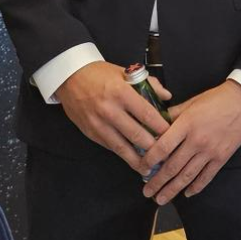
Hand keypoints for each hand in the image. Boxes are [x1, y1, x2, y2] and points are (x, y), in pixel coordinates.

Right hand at [56, 61, 171, 171]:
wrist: (70, 78)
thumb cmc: (100, 74)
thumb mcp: (126, 73)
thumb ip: (148, 84)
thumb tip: (166, 95)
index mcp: (121, 92)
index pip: (146, 113)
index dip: (159, 126)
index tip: (170, 133)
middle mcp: (110, 110)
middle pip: (135, 134)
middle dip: (151, 147)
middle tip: (164, 153)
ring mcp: (99, 124)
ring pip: (121, 147)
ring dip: (136, 159)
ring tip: (149, 166)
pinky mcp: (91, 133)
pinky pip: (110, 146)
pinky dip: (122, 154)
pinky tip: (132, 159)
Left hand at [140, 79, 240, 204]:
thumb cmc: (217, 98)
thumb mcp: (192, 102)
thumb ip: (173, 114)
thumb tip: (156, 124)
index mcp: (187, 124)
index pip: (162, 147)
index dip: (149, 161)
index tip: (141, 169)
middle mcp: (196, 140)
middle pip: (172, 167)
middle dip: (157, 182)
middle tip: (146, 192)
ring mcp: (210, 151)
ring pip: (187, 176)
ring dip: (172, 190)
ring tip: (160, 199)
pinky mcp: (222, 157)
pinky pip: (206, 177)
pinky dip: (195, 187)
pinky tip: (187, 193)